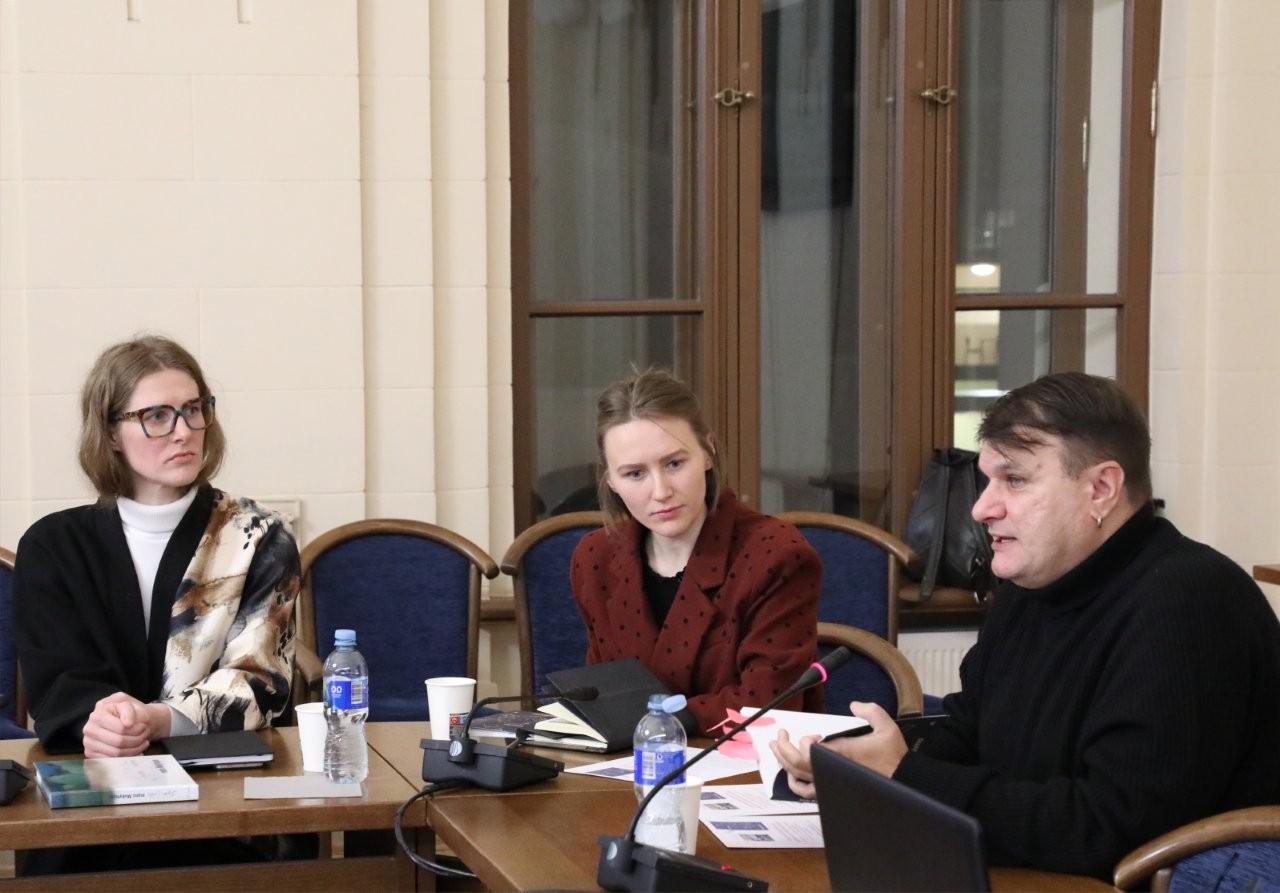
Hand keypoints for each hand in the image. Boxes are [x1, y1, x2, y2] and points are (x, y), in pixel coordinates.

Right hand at [82, 692, 171, 757]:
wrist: (126, 720)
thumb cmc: (128, 712)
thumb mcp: (130, 704)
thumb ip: (129, 711)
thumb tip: (128, 724)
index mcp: (97, 715)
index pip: (121, 729)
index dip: (136, 729)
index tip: (144, 726)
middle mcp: (89, 729)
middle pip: (119, 742)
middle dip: (137, 739)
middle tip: (145, 734)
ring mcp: (89, 743)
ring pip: (116, 754)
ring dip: (134, 749)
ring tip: (142, 741)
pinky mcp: (91, 754)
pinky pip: (112, 761)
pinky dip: (127, 757)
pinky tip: (135, 749)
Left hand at [769, 701, 908, 798]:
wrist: (902, 781)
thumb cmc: (893, 757)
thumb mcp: (886, 726)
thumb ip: (870, 711)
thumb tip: (854, 705)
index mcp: (840, 754)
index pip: (809, 751)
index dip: (804, 742)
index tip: (815, 734)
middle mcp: (830, 771)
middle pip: (796, 763)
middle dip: (783, 747)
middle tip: (779, 735)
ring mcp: (828, 783)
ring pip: (797, 777)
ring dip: (783, 762)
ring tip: (776, 749)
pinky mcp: (830, 791)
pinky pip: (805, 792)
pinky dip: (794, 782)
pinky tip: (790, 773)